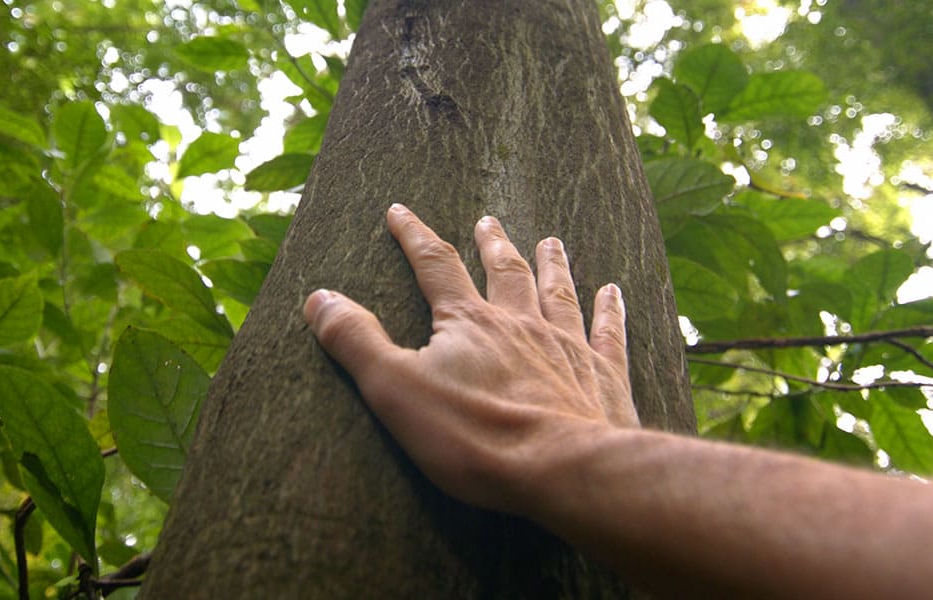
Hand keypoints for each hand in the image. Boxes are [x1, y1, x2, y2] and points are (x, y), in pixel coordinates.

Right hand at [303, 204, 637, 516]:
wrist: (563, 469)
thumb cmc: (476, 435)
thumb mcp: (395, 389)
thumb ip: (357, 341)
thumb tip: (318, 297)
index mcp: (469, 323)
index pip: (435, 265)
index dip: (414, 236)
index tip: (400, 211)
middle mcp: (521, 322)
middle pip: (505, 271)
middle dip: (492, 243)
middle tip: (488, 219)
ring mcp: (567, 346)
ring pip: (558, 292)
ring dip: (552, 264)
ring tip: (552, 240)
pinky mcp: (603, 377)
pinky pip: (607, 332)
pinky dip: (609, 310)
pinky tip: (614, 292)